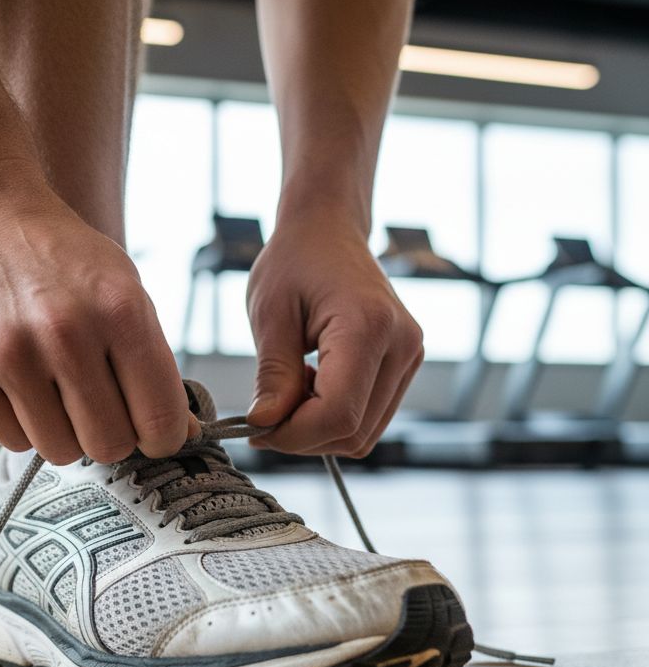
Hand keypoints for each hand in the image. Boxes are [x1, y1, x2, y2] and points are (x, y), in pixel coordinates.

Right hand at [0, 177, 192, 464]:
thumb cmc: (60, 256)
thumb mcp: (125, 289)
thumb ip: (154, 363)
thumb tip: (180, 433)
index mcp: (120, 310)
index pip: (160, 420)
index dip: (163, 437)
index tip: (154, 432)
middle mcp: (65, 333)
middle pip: (109, 444)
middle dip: (113, 434)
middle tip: (103, 408)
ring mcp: (9, 354)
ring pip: (60, 451)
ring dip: (66, 432)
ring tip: (59, 392)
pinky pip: (13, 440)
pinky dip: (24, 425)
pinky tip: (24, 387)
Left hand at [245, 217, 422, 456]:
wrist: (329, 230)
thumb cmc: (295, 260)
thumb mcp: (269, 314)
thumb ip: (272, 374)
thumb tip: (265, 425)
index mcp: (368, 327)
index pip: (339, 415)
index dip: (293, 435)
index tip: (256, 427)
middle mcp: (402, 345)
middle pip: (354, 433)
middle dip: (302, 437)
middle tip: (266, 411)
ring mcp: (410, 357)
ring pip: (364, 434)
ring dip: (318, 429)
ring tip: (290, 389)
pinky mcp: (405, 365)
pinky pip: (370, 417)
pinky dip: (334, 417)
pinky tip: (311, 385)